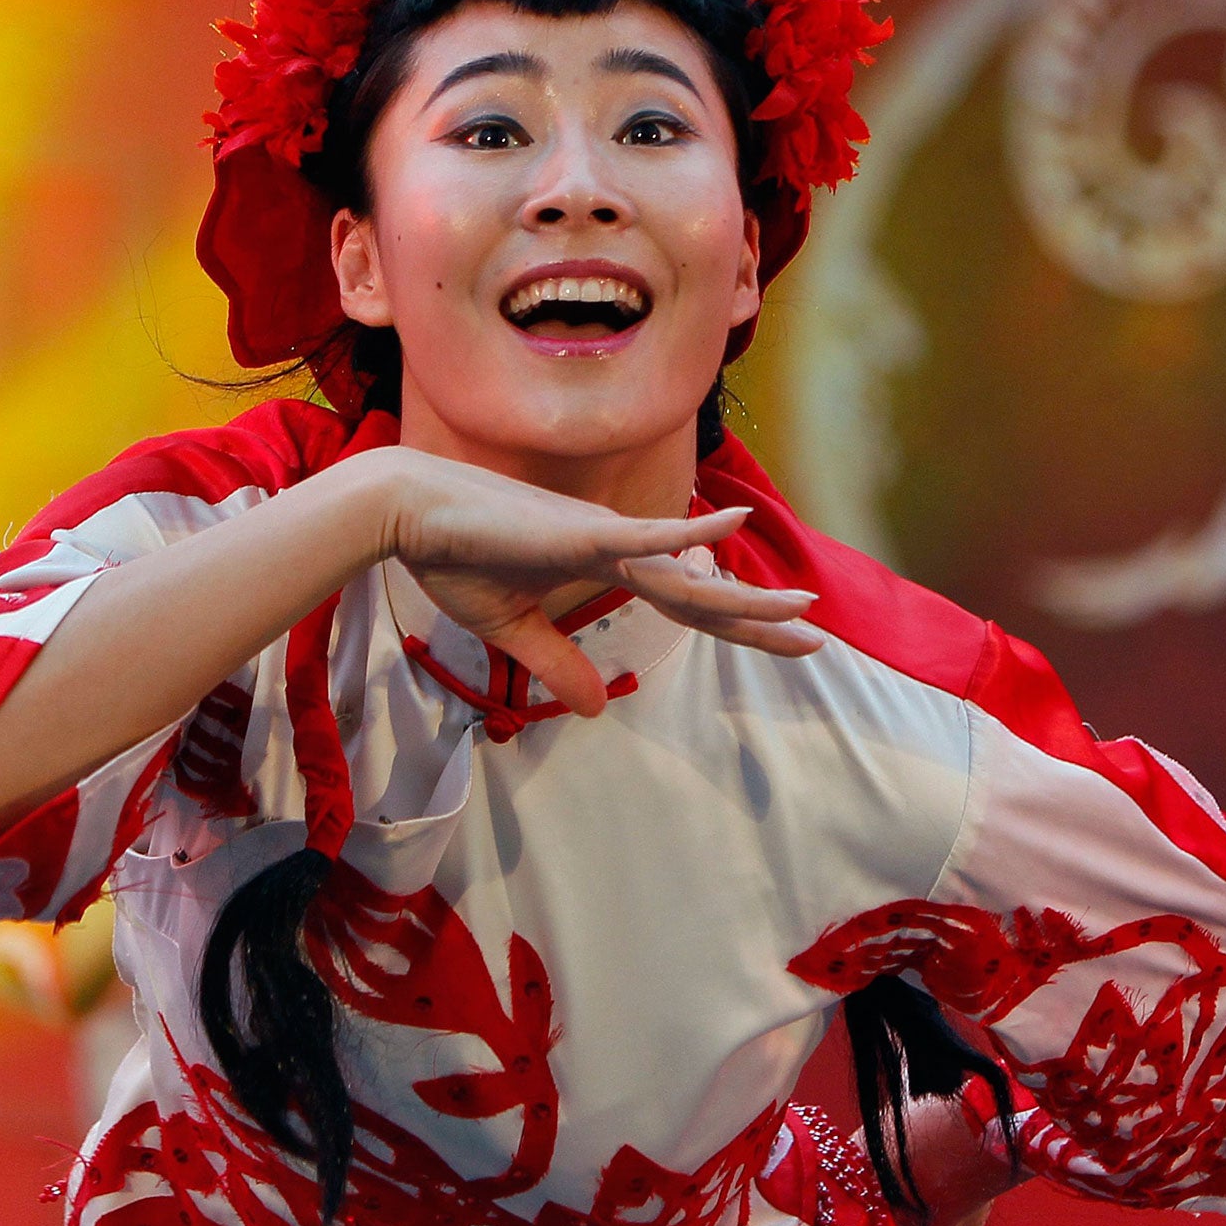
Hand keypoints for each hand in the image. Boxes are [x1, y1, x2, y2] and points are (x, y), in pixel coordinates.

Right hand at [374, 449, 821, 715]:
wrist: (409, 514)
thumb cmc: (455, 558)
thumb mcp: (512, 632)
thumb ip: (557, 666)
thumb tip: (597, 711)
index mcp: (606, 567)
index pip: (686, 603)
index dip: (735, 624)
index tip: (784, 641)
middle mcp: (618, 548)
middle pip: (702, 593)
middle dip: (760, 618)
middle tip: (816, 639)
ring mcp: (603, 537)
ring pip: (686, 575)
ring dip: (743, 594)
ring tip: (800, 606)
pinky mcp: (580, 532)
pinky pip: (642, 536)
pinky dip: (686, 533)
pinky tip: (729, 523)